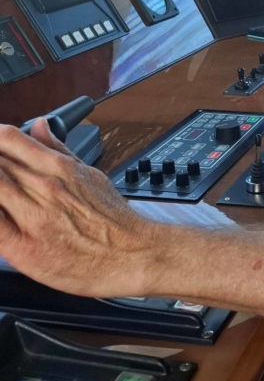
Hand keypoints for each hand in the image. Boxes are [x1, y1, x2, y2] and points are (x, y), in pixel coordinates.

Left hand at [0, 119, 157, 297]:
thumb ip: (57, 148)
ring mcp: (32, 217)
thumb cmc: (113, 220)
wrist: (133, 254)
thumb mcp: (89, 173)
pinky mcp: (23, 248)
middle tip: (3, 176)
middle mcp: (43, 187)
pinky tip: (0, 213)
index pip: (9, 139)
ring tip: (5, 195)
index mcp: (58, 167)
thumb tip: (40, 125)